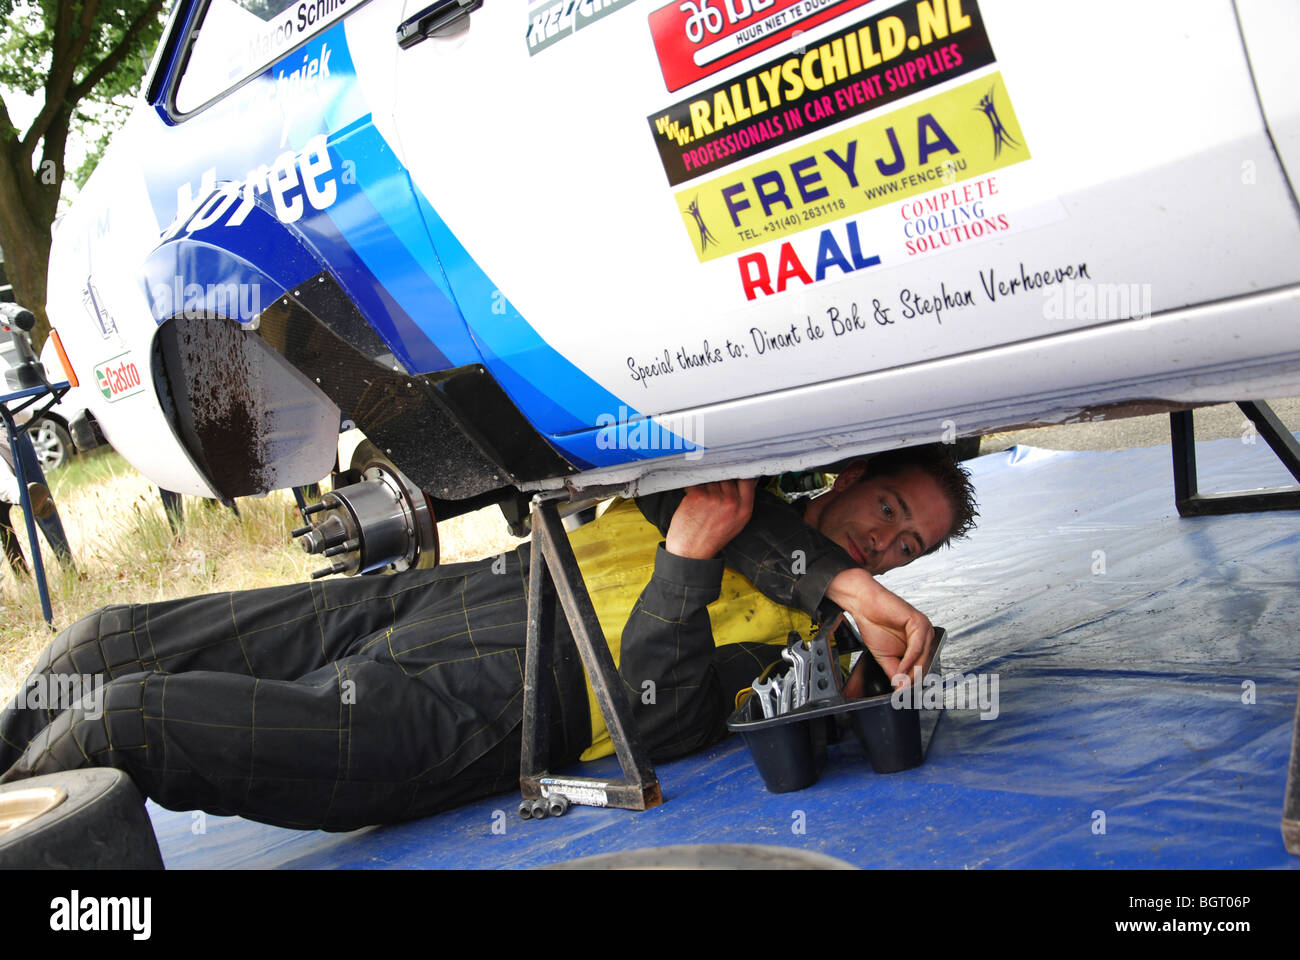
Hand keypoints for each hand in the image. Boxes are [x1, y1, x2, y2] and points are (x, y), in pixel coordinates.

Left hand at [665, 478, 757, 559]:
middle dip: (719, 480)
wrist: (691, 551)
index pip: (747, 480)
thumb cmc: (712, 536)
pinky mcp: (697, 496)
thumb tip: (748, 478)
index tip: (734, 472)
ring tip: (702, 500)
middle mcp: (731, 503)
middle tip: (712, 492)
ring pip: (711, 478)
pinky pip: (696, 482)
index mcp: (744, 509)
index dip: (739, 473)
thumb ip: (743, 501)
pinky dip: (693, 487)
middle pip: (727, 477)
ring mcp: (714, 498)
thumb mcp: (736, 522)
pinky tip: (693, 499)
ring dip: (705, 484)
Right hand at [825, 567, 933, 688]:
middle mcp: (925, 635)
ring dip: (911, 672)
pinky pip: (917, 647)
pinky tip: (900, 669)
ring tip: (900, 682)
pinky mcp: (919, 622)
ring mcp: (924, 628)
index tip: (903, 692)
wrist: (863, 605)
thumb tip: (901, 689)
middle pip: (924, 664)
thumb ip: (895, 672)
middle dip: (912, 679)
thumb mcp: (886, 657)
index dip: (912, 681)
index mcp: (920, 643)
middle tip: (901, 690)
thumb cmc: (874, 624)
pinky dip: (908, 661)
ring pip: (923, 657)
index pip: (922, 667)